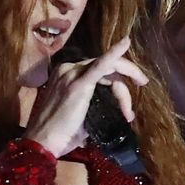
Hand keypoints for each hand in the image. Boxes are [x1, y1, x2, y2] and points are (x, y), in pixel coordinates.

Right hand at [23, 38, 149, 156]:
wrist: (42, 142)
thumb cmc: (59, 134)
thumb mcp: (79, 115)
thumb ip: (94, 106)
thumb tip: (113, 112)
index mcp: (68, 75)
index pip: (100, 71)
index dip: (119, 83)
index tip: (130, 96)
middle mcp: (69, 69)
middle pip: (108, 69)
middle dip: (126, 83)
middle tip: (142, 87)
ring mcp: (73, 74)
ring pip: (110, 71)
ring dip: (124, 91)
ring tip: (128, 113)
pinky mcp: (79, 83)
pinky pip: (101, 65)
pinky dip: (114, 53)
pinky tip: (126, 43)